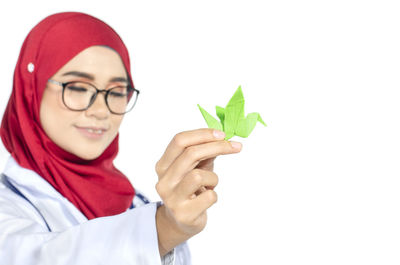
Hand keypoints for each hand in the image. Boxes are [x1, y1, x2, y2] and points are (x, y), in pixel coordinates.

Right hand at [155, 128, 241, 255]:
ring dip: (213, 178)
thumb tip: (221, 137)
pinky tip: (207, 199)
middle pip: (190, 154)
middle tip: (236, 146)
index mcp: (163, 165)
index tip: (222, 134)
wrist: (180, 222)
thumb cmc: (190, 190)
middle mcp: (164, 181)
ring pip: (199, 176)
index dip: (202, 134)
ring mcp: (172, 198)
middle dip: (217, 147)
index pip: (179, 141)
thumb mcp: (193, 168)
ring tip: (210, 185)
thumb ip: (203, 153)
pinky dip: (214, 195)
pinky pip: (209, 196)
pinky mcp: (184, 214)